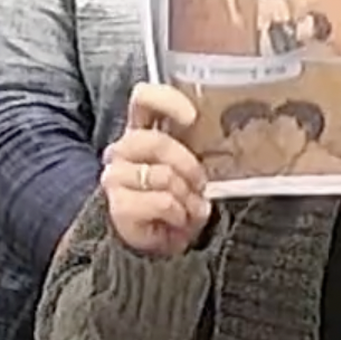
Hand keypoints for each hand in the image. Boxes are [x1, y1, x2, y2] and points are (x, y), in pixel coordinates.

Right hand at [100, 83, 211, 256]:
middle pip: (156, 141)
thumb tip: (223, 137)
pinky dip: (180, 214)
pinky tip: (178, 220)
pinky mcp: (118, 204)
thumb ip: (199, 147)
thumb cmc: (176, 196)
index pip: (143, 98)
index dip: (166, 101)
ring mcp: (117, 175)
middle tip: (200, 183)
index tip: (191, 117)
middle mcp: (124, 148)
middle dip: (187, 165)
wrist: (156, 240)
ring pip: (162, 175)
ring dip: (186, 195)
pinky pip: (163, 202)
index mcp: (142, 128)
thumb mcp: (191, 167)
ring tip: (190, 207)